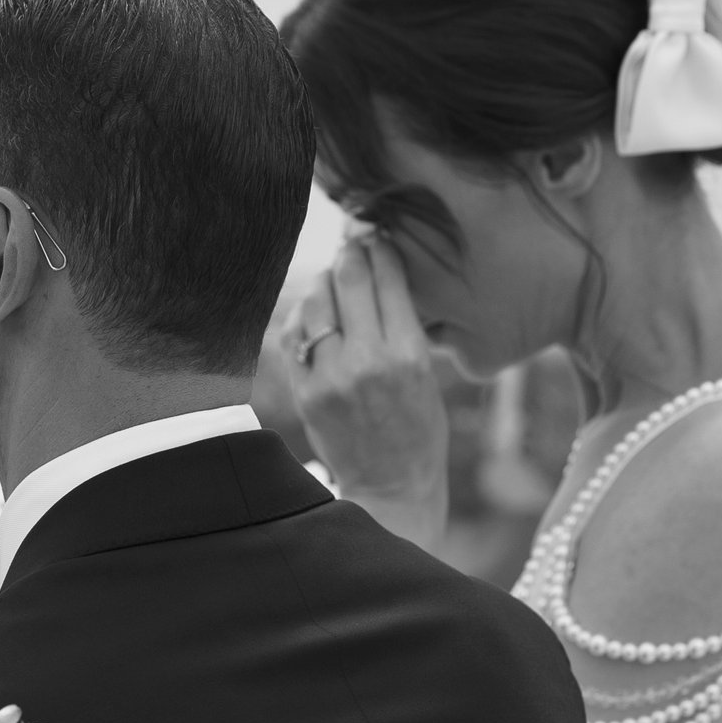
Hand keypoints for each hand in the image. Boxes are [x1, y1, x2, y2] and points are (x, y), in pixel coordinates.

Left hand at [283, 234, 449, 551]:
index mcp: (409, 354)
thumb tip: (378, 269)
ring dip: (323, 281)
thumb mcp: (425, 373)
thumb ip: (402, 325)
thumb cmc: (417, 428)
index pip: (387, 277)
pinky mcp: (305, 391)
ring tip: (332, 280)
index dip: (380, 247)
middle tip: (352, 243)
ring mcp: (331, 376)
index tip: (377, 234)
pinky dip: (304, 316)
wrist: (390, 488)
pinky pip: (295, 333)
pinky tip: (316, 315)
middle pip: (348, 278)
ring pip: (315, 299)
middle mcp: (368, 360)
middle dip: (349, 253)